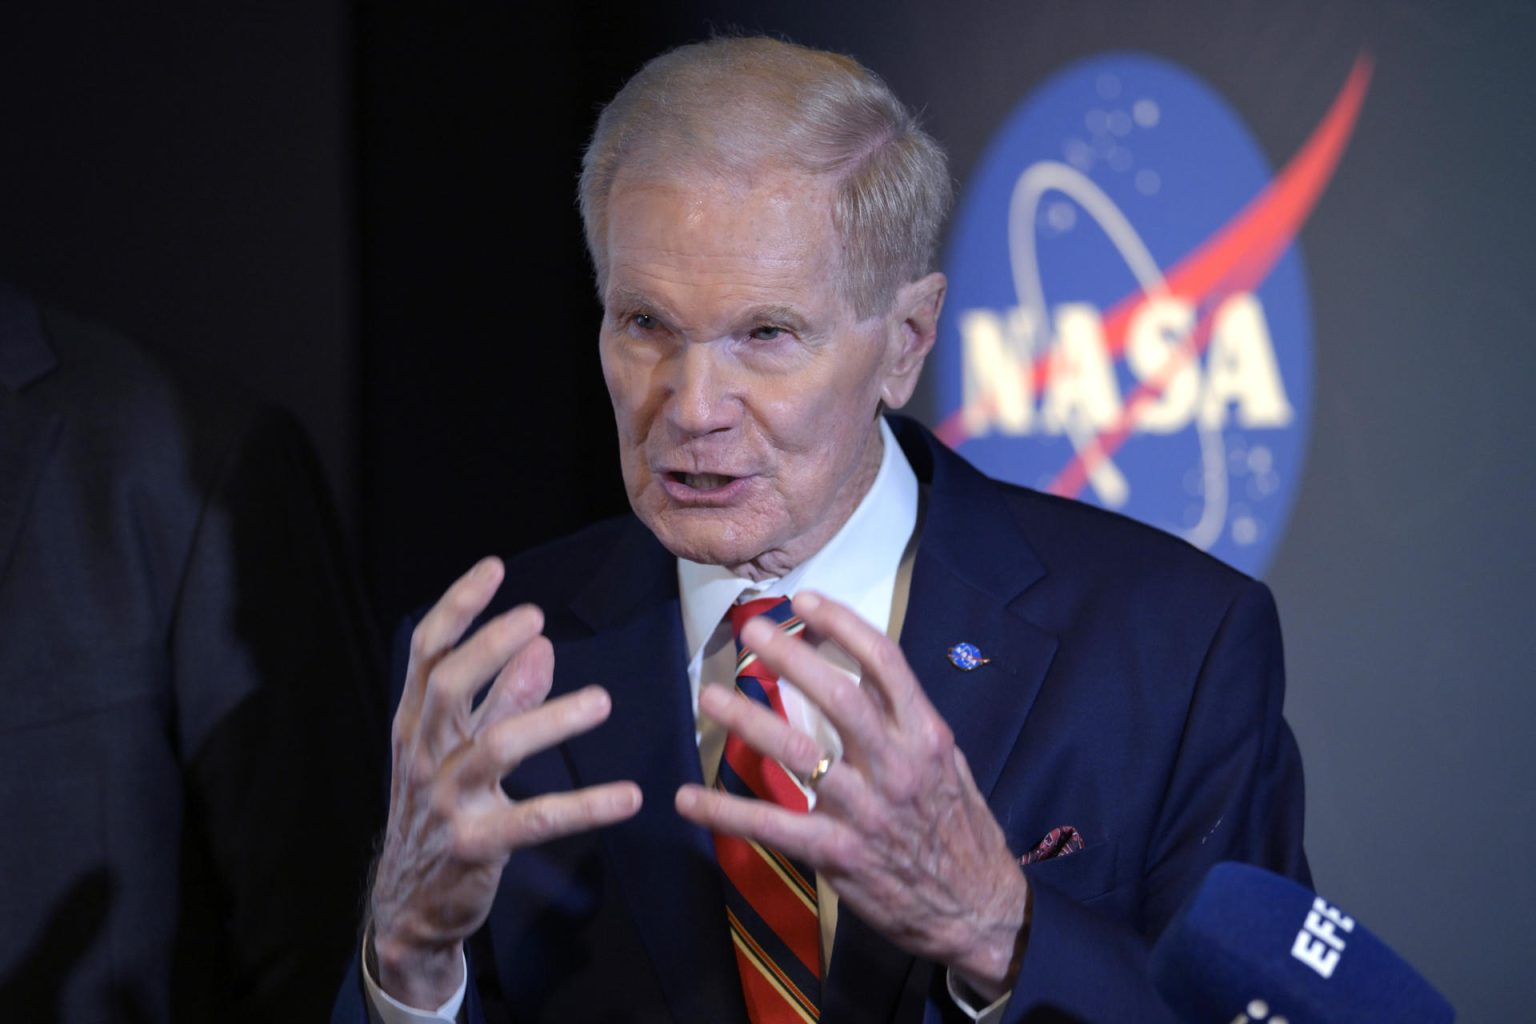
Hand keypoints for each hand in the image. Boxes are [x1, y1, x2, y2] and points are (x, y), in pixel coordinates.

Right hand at [369, 557, 641, 1007]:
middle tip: (536, 618)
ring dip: (550, 719)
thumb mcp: (461, 749)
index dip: (458, 607)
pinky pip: (534, 819)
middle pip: (447, 685)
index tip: (494, 568)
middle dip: (489, 645)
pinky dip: (584, 807)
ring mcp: (446, 801)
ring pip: (495, 747)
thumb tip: (541, 643)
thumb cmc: (441, 813)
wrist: (410, 907)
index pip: (427, 653)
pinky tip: (628, 796)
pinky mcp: (475, 845)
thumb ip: (500, 698)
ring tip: (602, 701)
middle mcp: (423, 756)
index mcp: (416, 725)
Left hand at [675, 591, 1028, 1000]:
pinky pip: (773, 825)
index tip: (806, 600)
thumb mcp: (945, 763)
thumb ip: (904, 721)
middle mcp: (898, 765)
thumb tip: (859, 673)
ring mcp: (867, 810)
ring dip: (749, 720)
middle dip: (792, 657)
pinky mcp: (839, 854)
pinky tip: (687, 798)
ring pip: (799, 752)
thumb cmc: (958, 829)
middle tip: (751, 632)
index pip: (884, 662)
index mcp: (926, 735)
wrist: (978, 910)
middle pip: (839, 696)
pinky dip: (724, 812)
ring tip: (710, 696)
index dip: (842, 624)